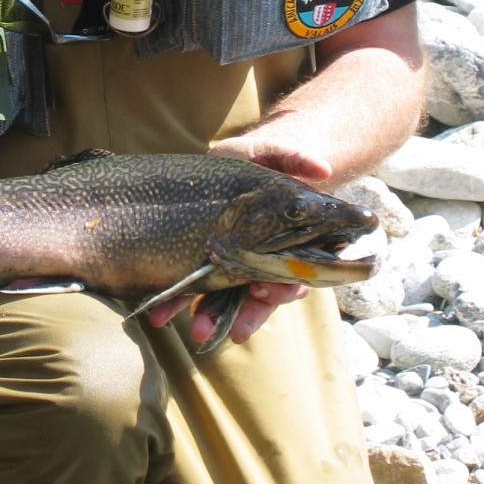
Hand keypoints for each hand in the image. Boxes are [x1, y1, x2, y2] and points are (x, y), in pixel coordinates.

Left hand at [147, 136, 332, 345]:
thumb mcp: (277, 152)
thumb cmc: (263, 159)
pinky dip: (179, 299)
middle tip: (226, 331)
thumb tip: (323, 168)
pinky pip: (195, 284)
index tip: (265, 289)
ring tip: (193, 332)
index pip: (291, 275)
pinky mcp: (206, 258)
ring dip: (209, 317)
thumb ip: (296, 157)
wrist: (234, 159)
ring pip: (227, 298)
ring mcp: (235, 263)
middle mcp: (263, 261)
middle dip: (242, 316)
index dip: (280, 287)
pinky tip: (160, 313)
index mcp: (288, 244)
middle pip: (258, 296)